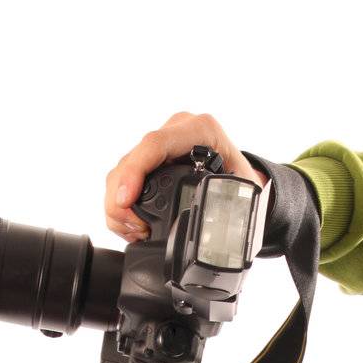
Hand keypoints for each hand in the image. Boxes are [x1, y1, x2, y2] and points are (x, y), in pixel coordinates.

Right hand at [105, 112, 266, 243]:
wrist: (242, 178)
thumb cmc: (243, 181)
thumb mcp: (243, 189)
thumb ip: (232, 202)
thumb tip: (221, 224)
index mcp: (200, 130)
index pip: (156, 144)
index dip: (134, 173)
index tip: (126, 201)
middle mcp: (176, 131)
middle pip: (131, 160)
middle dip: (121, 199)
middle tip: (135, 229)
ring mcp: (160, 144)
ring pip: (122, 170)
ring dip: (119, 205)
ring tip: (136, 231)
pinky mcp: (150, 159)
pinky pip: (124, 178)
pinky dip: (122, 205)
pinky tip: (133, 225)